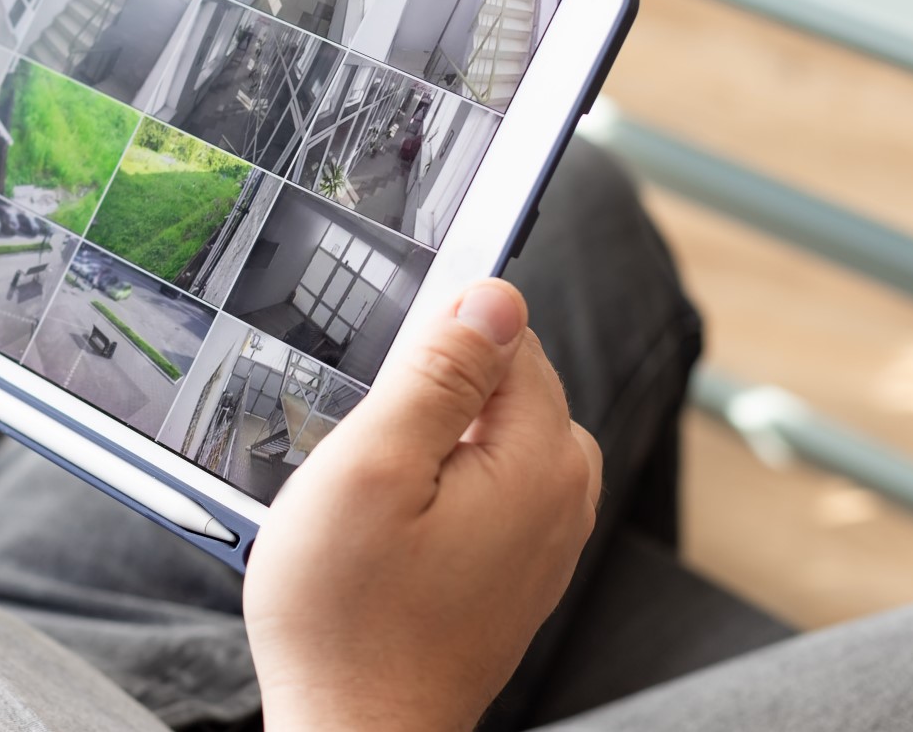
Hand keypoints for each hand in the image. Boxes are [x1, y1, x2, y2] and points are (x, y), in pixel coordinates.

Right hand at [244, 280, 601, 731]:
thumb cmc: (349, 617)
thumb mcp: (372, 467)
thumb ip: (437, 374)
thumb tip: (492, 295)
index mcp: (539, 460)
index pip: (508, 334)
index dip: (438, 328)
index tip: (379, 361)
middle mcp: (562, 497)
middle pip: (506, 382)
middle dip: (436, 385)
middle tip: (363, 431)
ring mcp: (543, 540)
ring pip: (493, 433)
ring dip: (433, 434)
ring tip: (368, 479)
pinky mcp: (515, 571)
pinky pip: (487, 485)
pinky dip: (440, 480)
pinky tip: (386, 518)